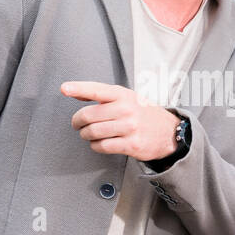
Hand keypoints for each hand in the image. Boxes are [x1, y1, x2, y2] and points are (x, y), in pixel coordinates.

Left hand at [61, 81, 179, 160]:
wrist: (169, 132)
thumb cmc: (143, 113)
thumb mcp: (127, 98)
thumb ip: (102, 96)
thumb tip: (75, 92)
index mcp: (123, 94)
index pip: (96, 90)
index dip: (78, 88)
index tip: (64, 88)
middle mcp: (126, 109)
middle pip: (89, 115)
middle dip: (78, 122)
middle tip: (77, 124)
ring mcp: (129, 127)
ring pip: (93, 132)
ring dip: (86, 135)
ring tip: (89, 134)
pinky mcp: (131, 144)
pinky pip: (102, 146)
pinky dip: (96, 146)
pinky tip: (99, 143)